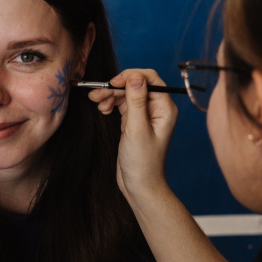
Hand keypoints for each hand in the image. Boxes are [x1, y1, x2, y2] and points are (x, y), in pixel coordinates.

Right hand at [87, 69, 177, 202]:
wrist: (139, 185)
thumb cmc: (143, 162)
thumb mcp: (137, 129)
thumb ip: (136, 101)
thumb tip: (135, 76)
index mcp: (164, 108)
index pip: (150, 79)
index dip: (130, 77)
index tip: (112, 83)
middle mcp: (156, 109)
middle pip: (135, 85)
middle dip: (115, 87)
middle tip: (96, 93)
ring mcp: (144, 115)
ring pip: (126, 94)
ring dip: (110, 95)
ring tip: (96, 101)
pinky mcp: (133, 122)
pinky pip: (121, 105)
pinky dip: (111, 103)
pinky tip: (102, 109)